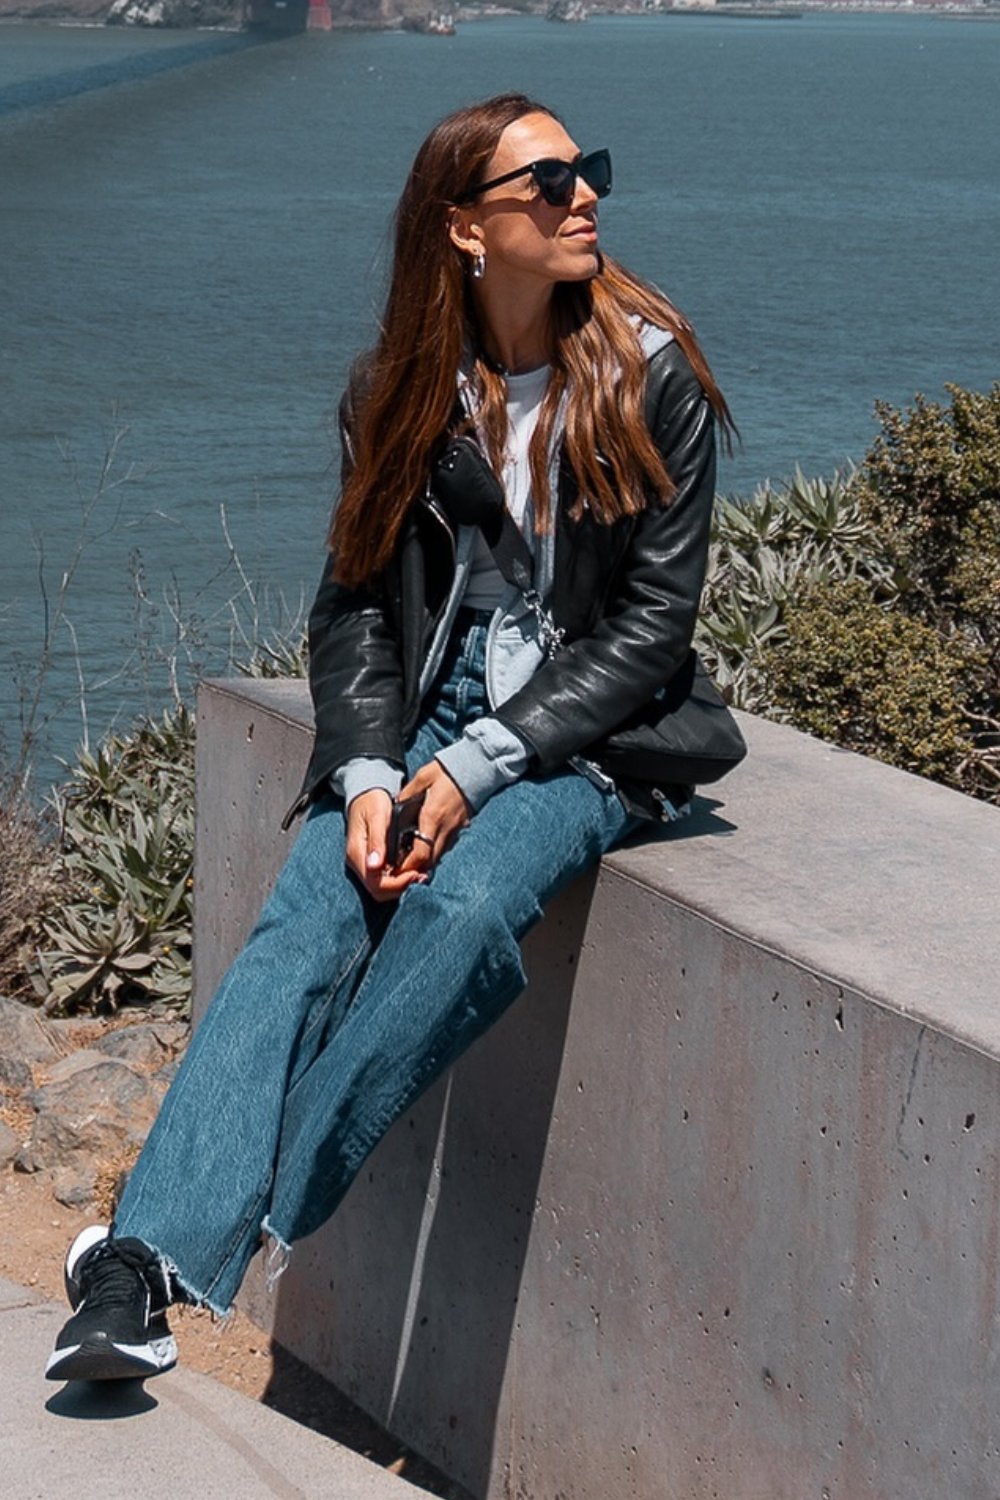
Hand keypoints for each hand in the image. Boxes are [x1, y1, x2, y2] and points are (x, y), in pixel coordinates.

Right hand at [344, 788, 424, 902]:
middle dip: (400, 888)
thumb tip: (374, 866)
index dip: (397, 884)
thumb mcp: (378, 816)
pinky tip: (412, 870)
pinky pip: (383, 880)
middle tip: (421, 876)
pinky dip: (398, 880)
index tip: (415, 873)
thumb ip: (377, 840)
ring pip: (381, 889)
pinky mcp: (371, 863)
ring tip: (419, 874)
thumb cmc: (372, 802)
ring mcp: (364, 864)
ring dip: (401, 886)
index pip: (375, 883)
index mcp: (357, 853)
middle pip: (378, 891)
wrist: (365, 796)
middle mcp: (358, 863)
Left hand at [393, 760, 471, 876]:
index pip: (421, 853)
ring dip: (424, 862)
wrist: (477, 768)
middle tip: (400, 871)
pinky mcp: (461, 828)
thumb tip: (394, 806)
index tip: (396, 870)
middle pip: (430, 861)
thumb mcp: (422, 777)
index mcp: (432, 816)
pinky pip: (445, 847)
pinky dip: (434, 853)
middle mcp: (445, 828)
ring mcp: (455, 830)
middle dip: (415, 869)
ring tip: (409, 862)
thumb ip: (407, 794)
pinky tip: (424, 848)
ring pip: (439, 857)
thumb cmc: (447, 771)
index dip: (408, 866)